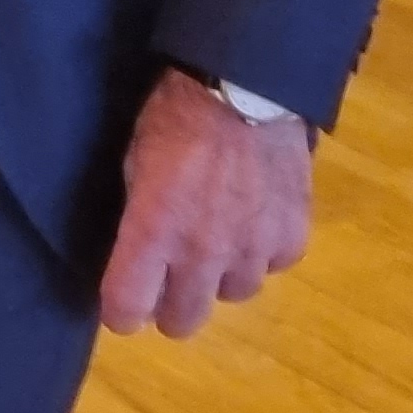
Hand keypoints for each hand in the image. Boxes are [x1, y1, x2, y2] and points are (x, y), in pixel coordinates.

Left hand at [99, 67, 313, 337]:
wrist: (246, 92)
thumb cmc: (173, 119)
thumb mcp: (133, 162)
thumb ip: (137, 217)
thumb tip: (134, 254)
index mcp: (154, 231)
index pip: (128, 307)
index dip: (120, 313)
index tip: (121, 309)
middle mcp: (203, 253)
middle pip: (184, 321)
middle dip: (169, 310)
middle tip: (167, 287)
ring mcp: (253, 249)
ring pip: (232, 294)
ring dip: (219, 277)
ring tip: (215, 240)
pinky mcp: (292, 238)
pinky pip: (273, 266)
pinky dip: (261, 252)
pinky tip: (252, 222)